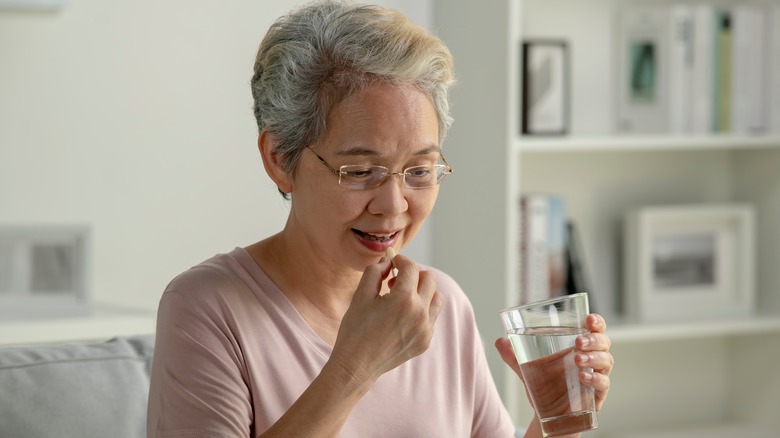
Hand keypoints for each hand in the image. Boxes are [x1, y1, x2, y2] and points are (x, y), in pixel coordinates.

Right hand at [329, 254, 444, 384]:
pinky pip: (432, 317)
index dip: (400, 260)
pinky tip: (402, 316)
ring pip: (437, 298)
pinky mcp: (426, 341)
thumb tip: (387, 262)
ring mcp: (426, 329)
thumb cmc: (356, 329)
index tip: (392, 261)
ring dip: (422, 291)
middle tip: (395, 280)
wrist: (357, 365)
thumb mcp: (361, 296)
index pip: (411, 268)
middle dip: (413, 274)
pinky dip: (422, 310)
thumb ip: (375, 272)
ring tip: (402, 297)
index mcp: (403, 299)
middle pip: (429, 279)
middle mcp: (420, 313)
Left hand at [494, 313, 613, 411]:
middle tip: (578, 341)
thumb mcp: (526, 366)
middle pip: (603, 342)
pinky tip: (583, 377)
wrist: (546, 414)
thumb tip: (499, 341)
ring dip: (593, 358)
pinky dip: (595, 379)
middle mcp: (592, 358)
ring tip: (577, 359)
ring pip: (606, 361)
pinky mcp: (597, 395)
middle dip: (593, 339)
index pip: (595, 329)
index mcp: (579, 346)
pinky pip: (603, 384)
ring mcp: (596, 376)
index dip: (596, 322)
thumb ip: (512, 355)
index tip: (589, 318)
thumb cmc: (544, 384)